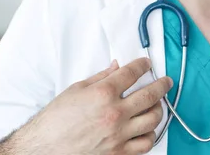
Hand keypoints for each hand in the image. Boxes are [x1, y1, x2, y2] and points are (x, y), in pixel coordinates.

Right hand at [4, 57, 172, 154]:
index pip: (132, 73)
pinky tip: (146, 128)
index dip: (143, 65)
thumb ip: (100, 77)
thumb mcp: (75, 90)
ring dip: (158, 110)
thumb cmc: (56, 120)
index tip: (147, 64)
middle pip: (150, 95)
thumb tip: (117, 67)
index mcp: (102, 94)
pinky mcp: (119, 154)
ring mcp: (119, 136)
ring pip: (153, 120)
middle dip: (162, 85)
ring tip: (156, 105)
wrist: (44, 148)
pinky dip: (149, 134)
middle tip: (165, 81)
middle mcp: (114, 114)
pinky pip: (145, 144)